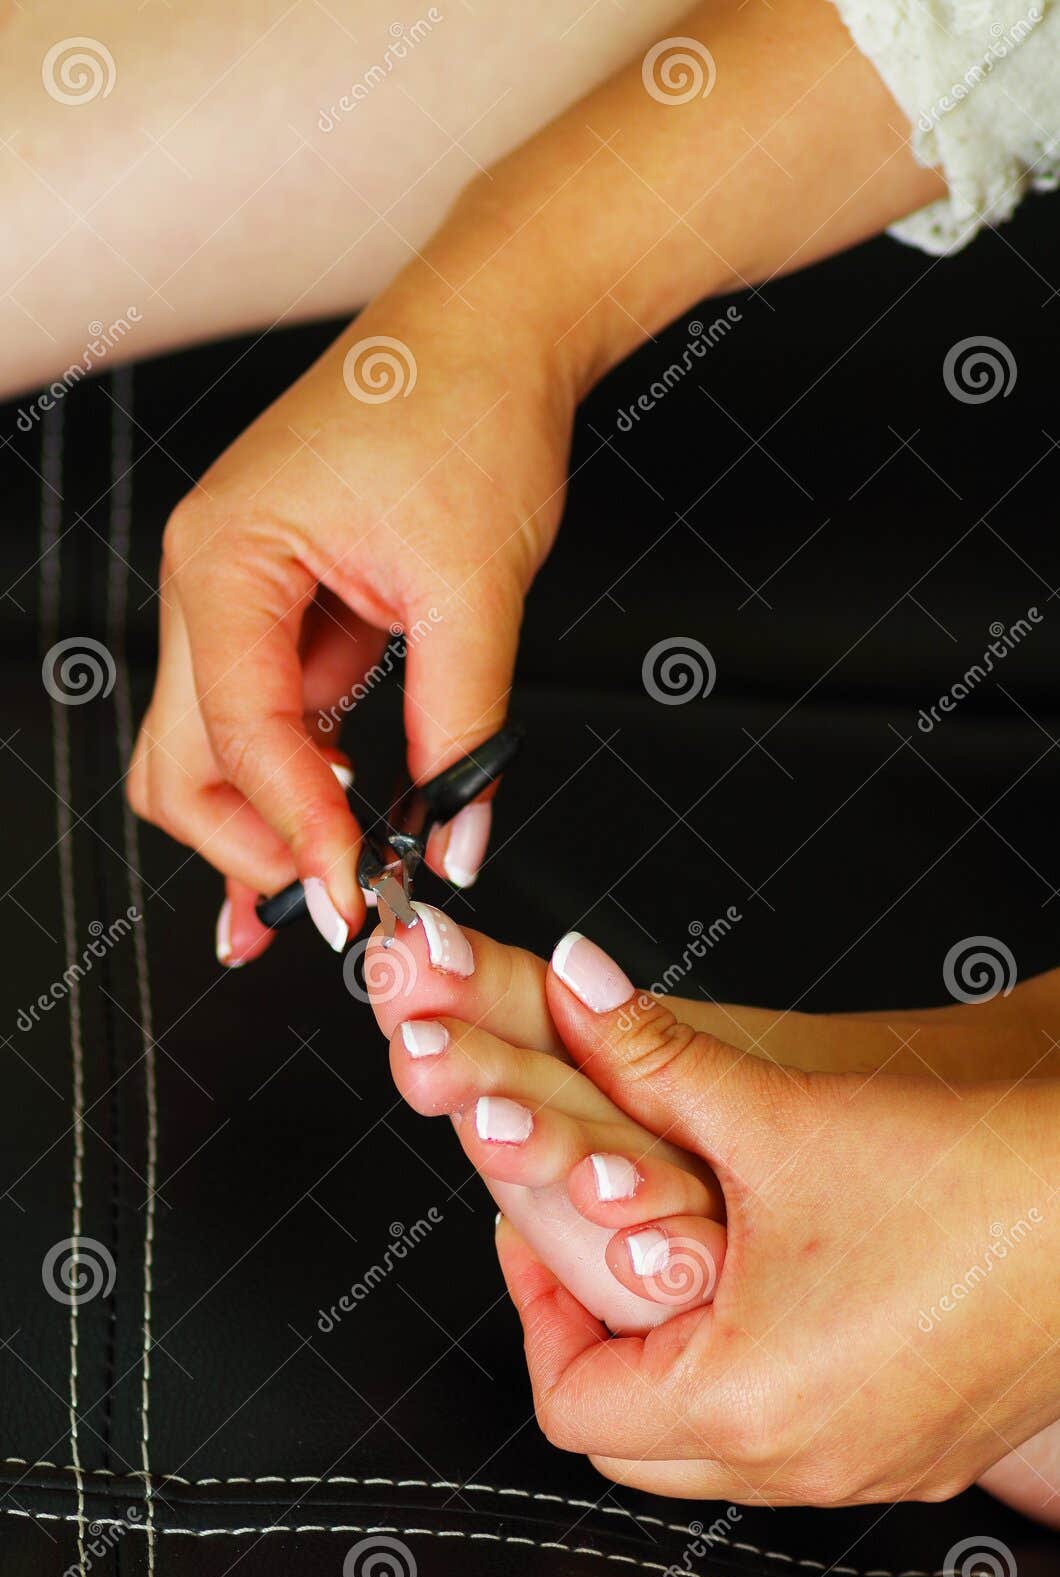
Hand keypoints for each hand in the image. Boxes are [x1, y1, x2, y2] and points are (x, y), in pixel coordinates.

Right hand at [128, 197, 574, 960]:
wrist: (494, 322)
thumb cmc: (466, 405)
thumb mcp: (475, 589)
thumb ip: (463, 731)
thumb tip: (456, 838)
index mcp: (226, 558)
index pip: (240, 736)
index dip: (296, 832)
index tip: (356, 896)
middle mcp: (205, 576)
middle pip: (180, 761)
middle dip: (248, 843)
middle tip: (335, 896)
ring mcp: (235, 590)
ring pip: (212, 746)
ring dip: (270, 813)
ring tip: (346, 868)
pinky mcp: (279, 600)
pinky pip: (265, 710)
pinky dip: (300, 770)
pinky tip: (350, 810)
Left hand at [497, 950, 1058, 1503]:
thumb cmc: (976, 1183)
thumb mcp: (778, 1112)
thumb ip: (648, 1051)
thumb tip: (571, 983)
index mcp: (745, 1400)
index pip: (569, 1404)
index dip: (532, 1307)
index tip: (538, 1230)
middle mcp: (806, 1460)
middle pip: (628, 1444)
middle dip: (593, 1339)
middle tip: (594, 1244)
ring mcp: (873, 1464)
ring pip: (713, 1449)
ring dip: (673, 1361)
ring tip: (678, 1254)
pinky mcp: (924, 1446)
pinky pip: (797, 1441)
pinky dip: (757, 1377)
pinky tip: (778, 1287)